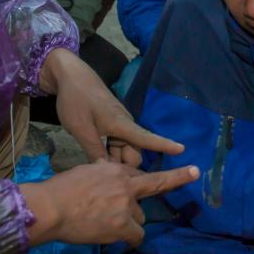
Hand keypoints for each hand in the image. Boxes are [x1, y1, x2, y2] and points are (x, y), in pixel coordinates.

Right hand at [21, 160, 199, 245]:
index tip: (184, 165)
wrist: (51, 207)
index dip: (142, 179)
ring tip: (105, 225)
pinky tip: (121, 239)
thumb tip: (106, 169)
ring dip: (128, 221)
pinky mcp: (122, 225)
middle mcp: (125, 184)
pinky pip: (137, 235)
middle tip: (194, 172)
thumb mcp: (85, 171)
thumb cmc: (60, 190)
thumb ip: (101, 173)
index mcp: (114, 169)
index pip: (137, 173)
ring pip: (139, 216)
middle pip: (154, 185)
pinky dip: (130, 239)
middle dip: (176, 179)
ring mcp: (126, 205)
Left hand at [40, 48, 183, 161]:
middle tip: (104, 176)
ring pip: (124, 151)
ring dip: (116, 161)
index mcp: (121, 125)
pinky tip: (98, 159)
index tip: (183, 149)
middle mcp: (125, 126)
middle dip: (125, 166)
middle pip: (134, 153)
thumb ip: (94, 151)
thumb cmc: (77, 100)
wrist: (71, 76)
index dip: (165, 144)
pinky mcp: (111, 125)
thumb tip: (107, 172)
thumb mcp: (82, 129)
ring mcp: (118, 125)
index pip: (147, 138)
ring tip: (97, 170)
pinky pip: (116, 145)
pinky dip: (110, 154)